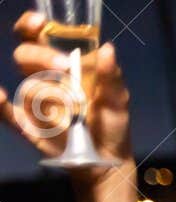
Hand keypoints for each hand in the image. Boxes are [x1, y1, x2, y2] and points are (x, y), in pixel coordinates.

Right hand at [0, 12, 129, 168]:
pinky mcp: (29, 125)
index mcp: (62, 65)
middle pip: (24, 55)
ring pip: (27, 85)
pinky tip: (0, 97)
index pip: (38, 37)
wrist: (108, 159)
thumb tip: (107, 49)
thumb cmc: (111, 124)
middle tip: (64, 66)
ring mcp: (34, 103)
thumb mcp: (117, 100)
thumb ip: (111, 76)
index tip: (39, 23)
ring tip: (74, 106)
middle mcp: (44, 79)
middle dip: (41, 56)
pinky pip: (7, 113)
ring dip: (49, 92)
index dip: (31, 26)